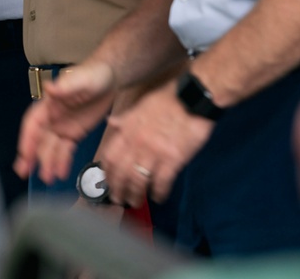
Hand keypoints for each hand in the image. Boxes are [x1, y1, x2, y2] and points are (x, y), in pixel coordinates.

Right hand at [15, 61, 116, 182]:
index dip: (27, 139)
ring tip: (47, 179)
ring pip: (50, 148)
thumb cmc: (93, 74)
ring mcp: (63, 126)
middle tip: (24, 172)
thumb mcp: (81, 78)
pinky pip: (65, 150)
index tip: (24, 154)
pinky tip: (61, 173)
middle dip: (30, 155)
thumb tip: (50, 87)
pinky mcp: (74, 133)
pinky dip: (62, 162)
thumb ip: (65, 85)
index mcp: (49, 104)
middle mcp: (53, 117)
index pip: (33, 123)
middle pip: (37, 139)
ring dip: (47, 163)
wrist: (111, 78)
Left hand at [100, 80, 213, 206]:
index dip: (107, 172)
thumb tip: (111, 122)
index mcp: (128, 128)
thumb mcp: (140, 105)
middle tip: (118, 199)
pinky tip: (158, 197)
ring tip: (135, 202)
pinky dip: (158, 192)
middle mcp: (137, 142)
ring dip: (135, 194)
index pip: (110, 156)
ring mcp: (154, 151)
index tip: (107, 181)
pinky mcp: (173, 158)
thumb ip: (125, 118)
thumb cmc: (168, 98)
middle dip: (117, 189)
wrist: (193, 97)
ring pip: (138, 180)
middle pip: (121, 172)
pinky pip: (162, 181)